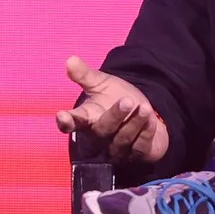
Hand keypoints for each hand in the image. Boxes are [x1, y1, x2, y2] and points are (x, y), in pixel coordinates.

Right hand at [53, 56, 169, 162]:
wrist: (140, 112)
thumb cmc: (113, 99)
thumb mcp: (100, 84)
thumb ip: (84, 74)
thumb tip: (70, 59)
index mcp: (87, 119)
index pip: (73, 123)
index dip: (66, 121)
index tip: (61, 116)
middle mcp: (99, 137)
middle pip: (103, 130)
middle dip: (115, 116)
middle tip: (127, 101)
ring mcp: (117, 148)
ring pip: (123, 139)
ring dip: (135, 123)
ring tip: (145, 108)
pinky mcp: (135, 154)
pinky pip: (140, 147)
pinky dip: (146, 134)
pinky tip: (152, 120)